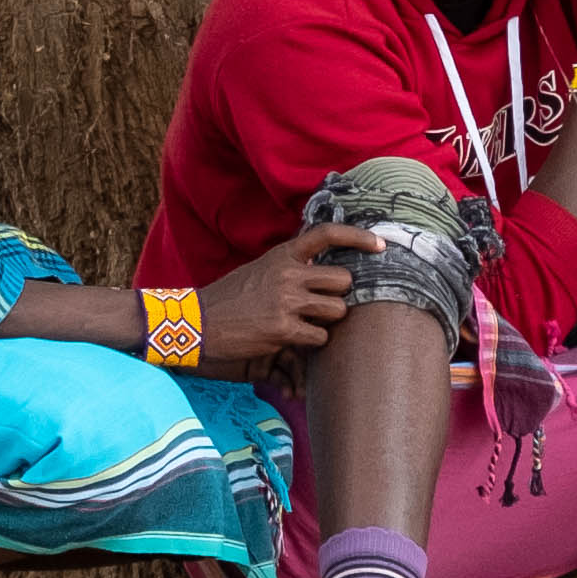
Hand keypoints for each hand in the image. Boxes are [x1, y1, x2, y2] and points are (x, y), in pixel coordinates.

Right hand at [198, 223, 375, 366]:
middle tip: (324, 306)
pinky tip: (293, 341)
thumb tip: (322, 271)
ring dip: (327, 322)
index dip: (358, 237)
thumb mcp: (260, 271)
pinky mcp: (283, 329)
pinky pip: (320, 337)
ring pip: (337, 310)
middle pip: (343, 281)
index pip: (327, 234)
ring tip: (306, 325)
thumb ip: (290, 269)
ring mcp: (287, 301)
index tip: (380, 245)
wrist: (197, 322)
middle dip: (339, 296)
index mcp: (282, 255)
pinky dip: (312, 343)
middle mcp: (288, 274)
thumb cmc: (229, 299)